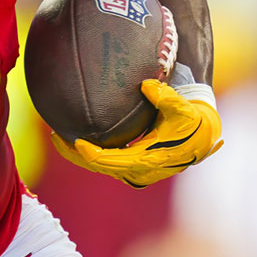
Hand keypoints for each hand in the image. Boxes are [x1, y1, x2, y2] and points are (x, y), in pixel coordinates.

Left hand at [51, 79, 222, 187]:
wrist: (202, 134)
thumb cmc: (191, 120)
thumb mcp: (182, 108)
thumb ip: (166, 97)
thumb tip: (147, 85)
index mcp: (149, 159)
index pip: (113, 161)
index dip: (93, 154)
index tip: (76, 141)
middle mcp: (140, 170)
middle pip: (100, 167)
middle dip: (76, 155)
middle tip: (54, 136)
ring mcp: (136, 170)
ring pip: (101, 166)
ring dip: (78, 155)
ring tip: (57, 137)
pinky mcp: (133, 165)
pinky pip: (106, 162)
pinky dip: (90, 152)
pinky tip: (75, 137)